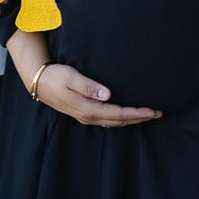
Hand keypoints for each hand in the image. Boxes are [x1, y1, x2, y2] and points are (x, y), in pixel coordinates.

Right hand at [34, 63, 161, 127]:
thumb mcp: (71, 77)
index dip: (137, 113)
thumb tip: (108, 94)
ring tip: (147, 114)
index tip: (153, 110)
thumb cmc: (56, 76)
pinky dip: (121, 118)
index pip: (119, 113)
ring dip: (132, 119)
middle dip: (140, 117)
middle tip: (159, 113)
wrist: (39, 82)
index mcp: (88, 108)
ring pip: (115, 122)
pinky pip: (108, 119)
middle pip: (120, 121)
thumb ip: (89, 86)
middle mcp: (89, 116)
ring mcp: (86, 116)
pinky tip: (127, 114)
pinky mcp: (84, 113)